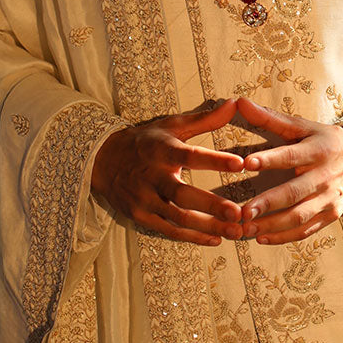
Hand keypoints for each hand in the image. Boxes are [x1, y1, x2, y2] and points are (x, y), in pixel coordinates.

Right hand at [91, 98, 245, 244]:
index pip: (191, 156)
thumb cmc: (145, 141)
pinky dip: (193, 237)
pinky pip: (169, 231)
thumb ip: (205, 119)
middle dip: (212, 205)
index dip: (215, 160)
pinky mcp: (141, 217)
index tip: (240, 164)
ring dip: (208, 226)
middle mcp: (153, 177)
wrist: (102, 160)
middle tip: (238, 212)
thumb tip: (235, 104)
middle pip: (184, 195)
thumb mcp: (172, 126)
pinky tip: (216, 239)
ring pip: (179, 218)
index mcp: (163, 152)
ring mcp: (145, 200)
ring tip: (236, 230)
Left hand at [234, 97, 342, 244]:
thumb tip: (240, 102)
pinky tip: (262, 238)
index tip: (246, 163)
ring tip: (246, 229)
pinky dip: (284, 237)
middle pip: (295, 192)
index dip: (269, 159)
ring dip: (272, 225)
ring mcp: (330, 198)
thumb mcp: (303, 126)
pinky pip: (306, 230)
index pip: (291, 155)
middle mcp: (326, 175)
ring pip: (299, 216)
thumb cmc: (324, 140)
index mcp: (318, 149)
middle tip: (243, 212)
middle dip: (269, 202)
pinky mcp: (331, 215)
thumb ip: (270, 118)